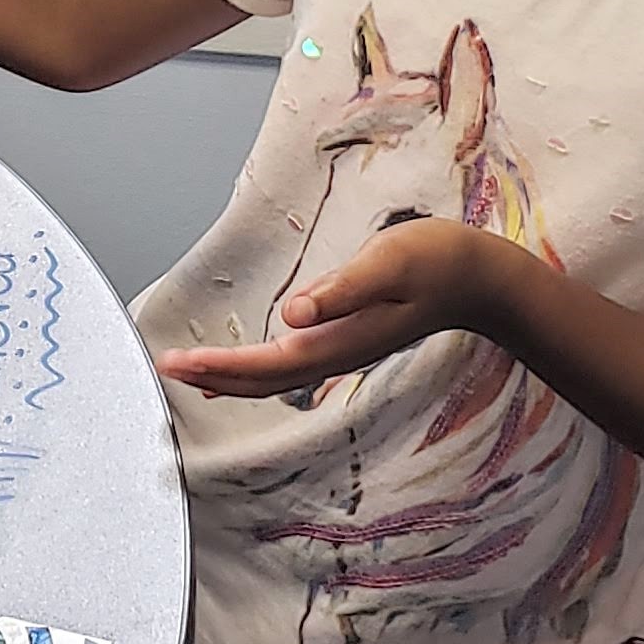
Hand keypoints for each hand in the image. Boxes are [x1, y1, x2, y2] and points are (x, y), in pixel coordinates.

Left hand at [153, 216, 537, 399]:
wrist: (480, 279)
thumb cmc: (438, 263)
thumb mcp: (389, 264)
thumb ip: (342, 289)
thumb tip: (292, 314)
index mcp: (340, 339)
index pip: (267, 364)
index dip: (219, 367)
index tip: (177, 365)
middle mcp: (336, 353)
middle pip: (263, 380)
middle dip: (212, 377)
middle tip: (163, 369)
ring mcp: (342, 349)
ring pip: (275, 377)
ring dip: (229, 377)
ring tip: (188, 373)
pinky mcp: (346, 337)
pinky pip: (290, 364)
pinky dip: (256, 369)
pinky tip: (241, 366)